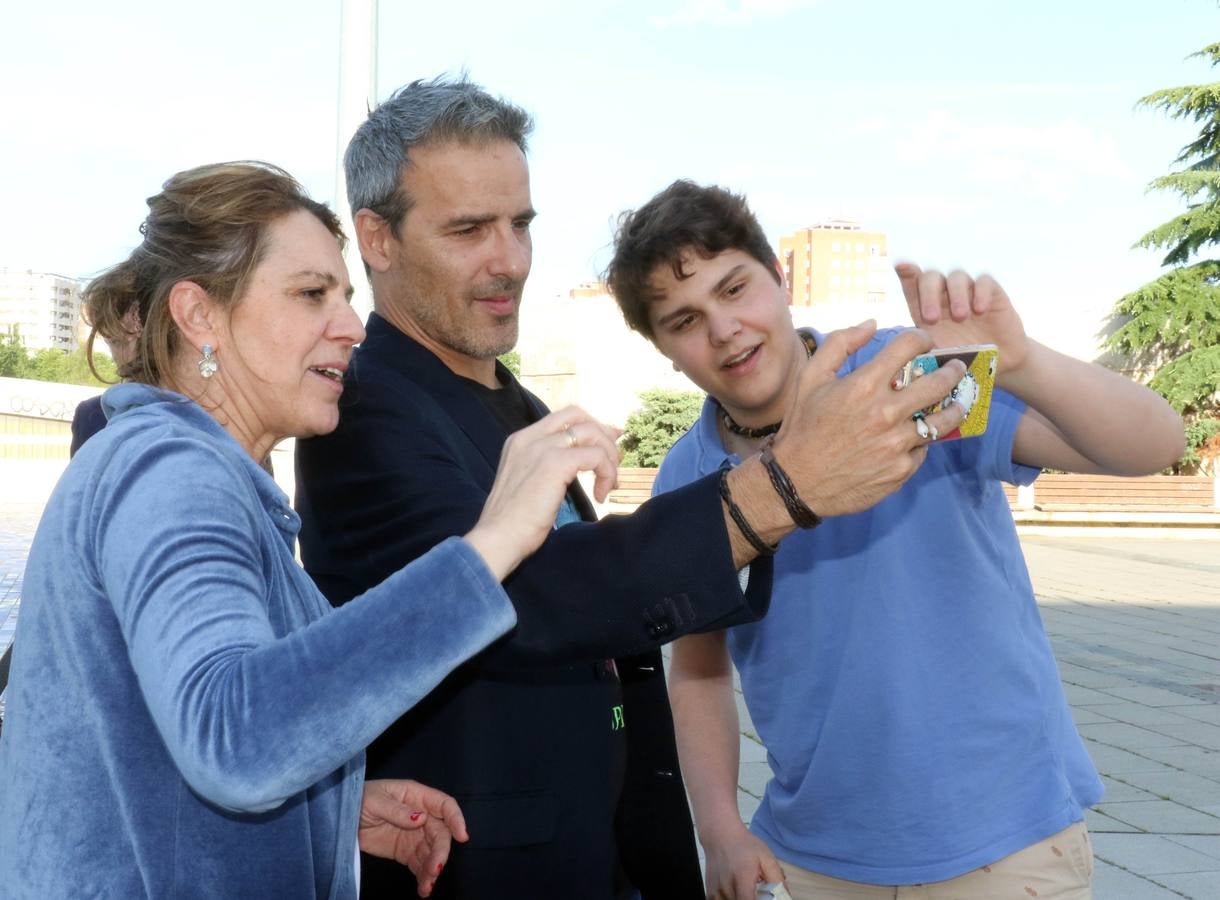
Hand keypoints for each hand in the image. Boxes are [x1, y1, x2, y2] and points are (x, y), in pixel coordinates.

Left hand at [358, 779, 467, 897]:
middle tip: (435, 870)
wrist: (339, 819)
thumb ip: (396, 810)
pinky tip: (423, 889)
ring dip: (432, 869)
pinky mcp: (405, 852)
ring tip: (427, 885)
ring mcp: (414, 835)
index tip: (462, 836)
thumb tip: (420, 818)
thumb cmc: (358, 799)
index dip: (456, 819)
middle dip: (440, 852)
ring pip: (432, 852)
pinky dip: (423, 877)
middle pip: (440, 833)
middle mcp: (420, 815)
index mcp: (416, 796)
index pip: (444, 805)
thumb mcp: (374, 801)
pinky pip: (419, 864)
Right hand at [465, 405, 620, 579]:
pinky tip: (600, 497)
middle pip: (580, 416)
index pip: (564, 417)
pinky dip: (606, 474)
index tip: (608, 445)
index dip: (591, 426)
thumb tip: (584, 459)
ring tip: (609, 485)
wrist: (498, 538)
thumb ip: (550, 466)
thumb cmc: (514, 522)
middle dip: (604, 436)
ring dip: (609, 458)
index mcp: (521, 440)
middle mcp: (530, 437)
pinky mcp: (556, 463)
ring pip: (592, 434)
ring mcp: (542, 447)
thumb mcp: (529, 484)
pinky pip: (596, 456)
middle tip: (614, 463)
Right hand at [702, 823, 785, 899]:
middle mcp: (726, 887)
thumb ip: (777, 878)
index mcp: (742, 878)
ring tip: (747, 890)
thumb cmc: (744, 845)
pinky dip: (731, 899)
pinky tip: (736, 891)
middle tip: (757, 892)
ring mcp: (716, 891)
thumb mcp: (765, 857)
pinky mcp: (710, 893)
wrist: (720, 835)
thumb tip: (786, 896)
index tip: (762, 899)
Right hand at [763, 321, 966, 518]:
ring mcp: (897, 443)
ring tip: (957, 403)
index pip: (909, 346)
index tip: (924, 342)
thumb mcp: (810, 378)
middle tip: (956, 369)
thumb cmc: (803, 426)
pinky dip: (922, 441)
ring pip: (944, 420)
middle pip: (939, 382)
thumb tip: (871, 324)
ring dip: (956, 406)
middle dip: (953, 370)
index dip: (922, 338)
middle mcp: (886, 412)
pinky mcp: (901, 469)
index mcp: (864, 384)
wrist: (797, 481)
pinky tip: (916, 437)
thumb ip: (839, 344)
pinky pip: (924, 449)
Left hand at [896, 262, 1029, 375]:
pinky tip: (980, 310)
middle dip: (928, 294)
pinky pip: (984, 281)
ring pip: (956, 276)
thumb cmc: (961, 357)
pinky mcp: (991, 292)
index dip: (907, 272)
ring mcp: (967, 291)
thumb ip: (922, 346)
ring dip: (955, 295)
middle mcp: (944, 294)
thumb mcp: (936, 355)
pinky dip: (980, 292)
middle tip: (932, 319)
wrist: (998, 362)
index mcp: (925, 306)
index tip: (901, 267)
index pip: (912, 283)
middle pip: (931, 277)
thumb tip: (908, 345)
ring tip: (960, 317)